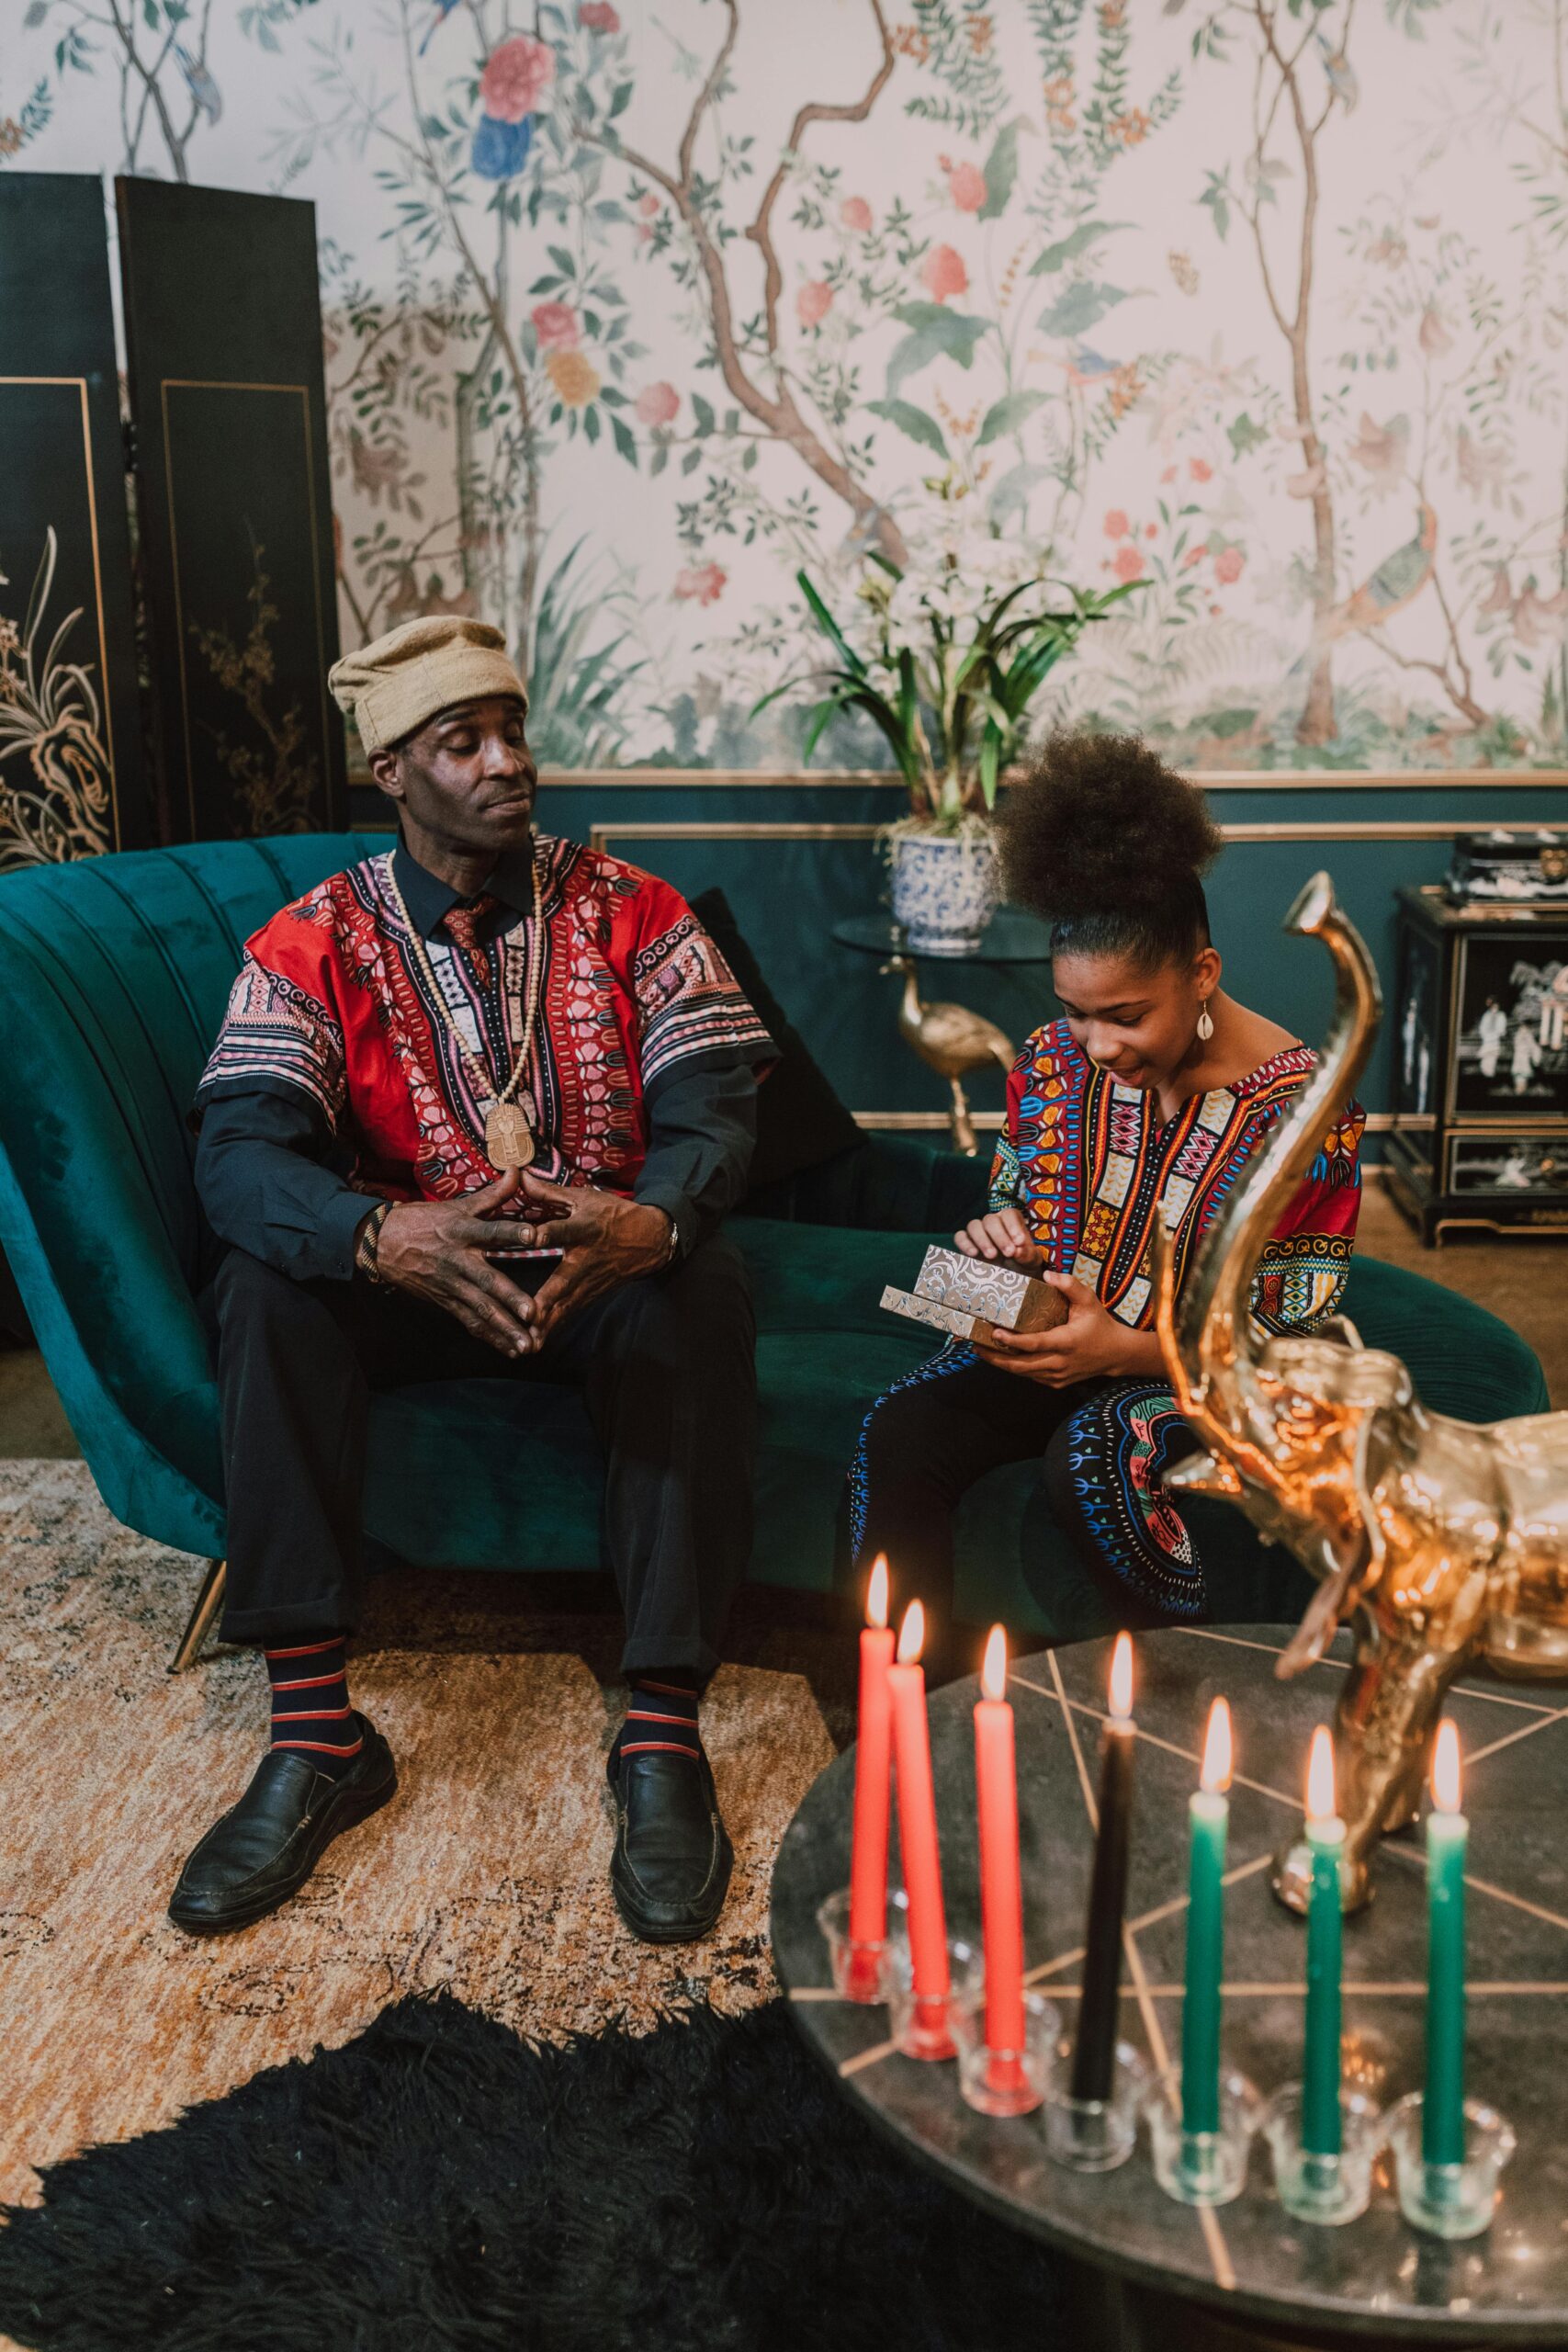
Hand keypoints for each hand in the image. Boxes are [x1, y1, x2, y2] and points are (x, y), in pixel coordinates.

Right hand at [374, 1169, 539, 1356]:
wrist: (381, 1243)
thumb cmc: (424, 1221)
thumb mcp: (457, 1205)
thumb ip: (492, 1194)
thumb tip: (518, 1171)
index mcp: (462, 1231)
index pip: (490, 1230)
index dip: (510, 1232)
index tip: (533, 1236)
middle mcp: (458, 1260)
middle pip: (486, 1281)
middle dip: (509, 1298)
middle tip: (531, 1313)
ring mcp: (451, 1284)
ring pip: (480, 1309)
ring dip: (503, 1328)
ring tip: (526, 1344)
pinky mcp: (445, 1301)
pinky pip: (469, 1321)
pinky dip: (490, 1336)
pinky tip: (509, 1350)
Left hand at [507, 1170, 672, 1349]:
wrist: (650, 1240)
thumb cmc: (613, 1215)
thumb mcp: (585, 1198)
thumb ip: (550, 1192)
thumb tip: (520, 1175)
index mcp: (585, 1228)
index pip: (564, 1230)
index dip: (548, 1232)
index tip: (531, 1237)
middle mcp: (586, 1259)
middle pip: (563, 1281)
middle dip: (546, 1301)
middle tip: (526, 1318)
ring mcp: (590, 1281)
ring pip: (565, 1305)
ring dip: (546, 1325)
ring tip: (525, 1342)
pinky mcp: (591, 1295)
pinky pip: (568, 1314)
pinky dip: (552, 1329)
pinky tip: (534, 1343)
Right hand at [954, 1207, 1040, 1264]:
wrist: (1011, 1278)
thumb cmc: (1022, 1264)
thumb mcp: (1031, 1261)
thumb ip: (1027, 1254)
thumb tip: (1018, 1250)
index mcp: (1011, 1221)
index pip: (1009, 1214)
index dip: (1013, 1226)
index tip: (1019, 1242)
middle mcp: (993, 1222)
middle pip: (991, 1220)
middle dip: (1000, 1236)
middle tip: (1008, 1253)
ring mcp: (978, 1232)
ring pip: (974, 1225)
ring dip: (982, 1239)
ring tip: (992, 1256)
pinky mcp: (965, 1243)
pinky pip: (960, 1237)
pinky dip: (965, 1243)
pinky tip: (973, 1254)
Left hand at [972, 1273, 1143, 1387]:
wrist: (1117, 1354)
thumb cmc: (1100, 1324)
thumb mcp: (1089, 1300)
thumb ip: (1070, 1286)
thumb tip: (1048, 1275)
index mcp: (1067, 1342)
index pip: (1035, 1344)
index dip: (1013, 1341)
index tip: (994, 1333)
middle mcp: (1060, 1363)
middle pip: (1022, 1365)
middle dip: (996, 1357)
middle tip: (975, 1345)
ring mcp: (1058, 1376)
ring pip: (1023, 1373)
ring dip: (1001, 1363)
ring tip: (981, 1350)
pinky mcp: (1057, 1382)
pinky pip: (1031, 1377)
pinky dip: (1015, 1368)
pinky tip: (1000, 1358)